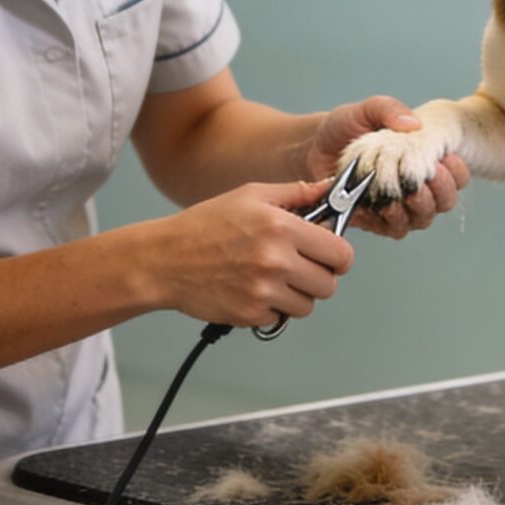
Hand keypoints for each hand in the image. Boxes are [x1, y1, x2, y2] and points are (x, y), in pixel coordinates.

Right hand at [155, 176, 356, 329]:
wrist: (164, 260)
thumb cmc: (205, 225)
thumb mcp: (250, 195)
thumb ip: (296, 193)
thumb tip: (331, 187)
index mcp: (281, 226)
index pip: (340, 253)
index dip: (337, 255)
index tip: (328, 254)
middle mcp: (276, 260)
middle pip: (328, 284)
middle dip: (317, 276)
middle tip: (296, 266)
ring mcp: (263, 291)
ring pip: (307, 305)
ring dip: (295, 295)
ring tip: (270, 278)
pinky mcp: (250, 314)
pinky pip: (279, 318)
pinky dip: (270, 308)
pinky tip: (250, 289)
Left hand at [302, 96, 467, 238]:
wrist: (313, 146)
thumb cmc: (345, 128)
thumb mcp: (368, 110)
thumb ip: (390, 110)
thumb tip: (413, 124)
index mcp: (424, 160)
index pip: (457, 176)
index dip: (455, 172)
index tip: (442, 160)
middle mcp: (417, 186)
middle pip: (445, 202)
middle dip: (439, 190)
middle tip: (424, 177)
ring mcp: (399, 206)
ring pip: (423, 218)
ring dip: (417, 205)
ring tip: (403, 191)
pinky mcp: (377, 221)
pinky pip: (395, 228)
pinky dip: (392, 217)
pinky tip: (384, 204)